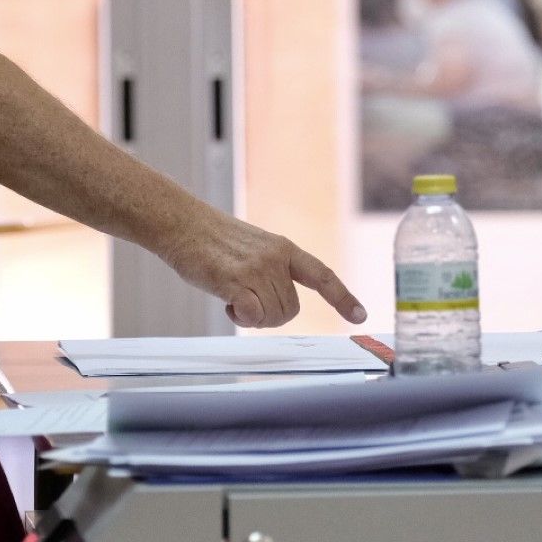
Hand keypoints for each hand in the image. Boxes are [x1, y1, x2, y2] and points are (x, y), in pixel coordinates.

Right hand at [173, 215, 366, 327]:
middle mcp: (277, 258)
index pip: (322, 275)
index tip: (361, 316)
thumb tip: (276, 308)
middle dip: (269, 316)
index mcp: (285, 249)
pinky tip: (226, 303)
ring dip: (252, 317)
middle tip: (244, 302)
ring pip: (273, 317)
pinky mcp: (235, 280)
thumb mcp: (254, 247)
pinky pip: (253, 316)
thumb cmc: (212, 241)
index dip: (343, 297)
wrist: (181, 223)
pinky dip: (241, 318)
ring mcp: (257, 269)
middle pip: (291, 310)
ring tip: (232, 296)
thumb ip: (272, 272)